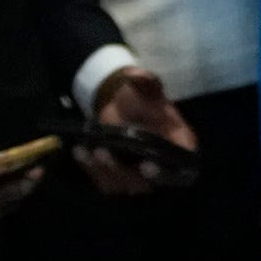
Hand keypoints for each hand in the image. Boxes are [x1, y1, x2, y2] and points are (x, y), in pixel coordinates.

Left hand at [81, 68, 197, 197]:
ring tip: (86, 151)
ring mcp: (139, 176)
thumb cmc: (141, 98)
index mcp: (179, 146)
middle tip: (103, 153)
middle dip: (123, 171)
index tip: (146, 166)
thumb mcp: (147, 87)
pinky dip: (91, 169)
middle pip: (146, 183)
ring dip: (102, 170)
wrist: (121, 105)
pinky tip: (80, 153)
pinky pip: (105, 181)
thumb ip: (146, 82)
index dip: (165, 173)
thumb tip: (137, 76)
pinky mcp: (118, 179)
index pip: (179, 169)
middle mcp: (162, 166)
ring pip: (122, 184)